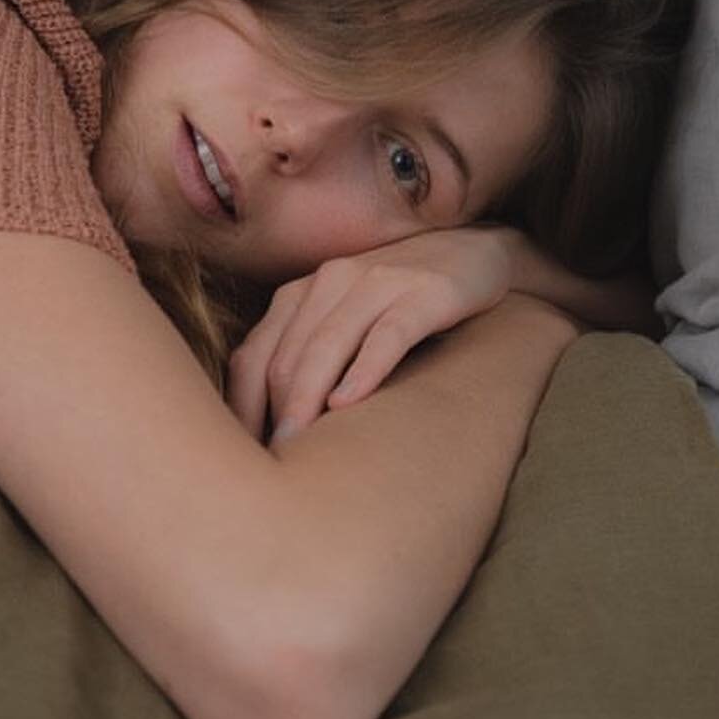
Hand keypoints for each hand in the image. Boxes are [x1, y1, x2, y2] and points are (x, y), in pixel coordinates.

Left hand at [225, 226, 515, 444]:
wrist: (477, 254)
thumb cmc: (400, 302)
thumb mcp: (344, 323)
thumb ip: (306, 360)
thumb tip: (269, 432)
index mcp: (300, 293)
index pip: (252, 357)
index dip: (241, 409)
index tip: (243, 458)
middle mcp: (330, 281)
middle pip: (286, 356)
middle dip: (273, 413)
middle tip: (270, 464)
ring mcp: (377, 282)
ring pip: (328, 344)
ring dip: (308, 397)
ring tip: (297, 443)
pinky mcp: (424, 292)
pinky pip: (387, 334)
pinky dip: (365, 370)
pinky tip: (349, 404)